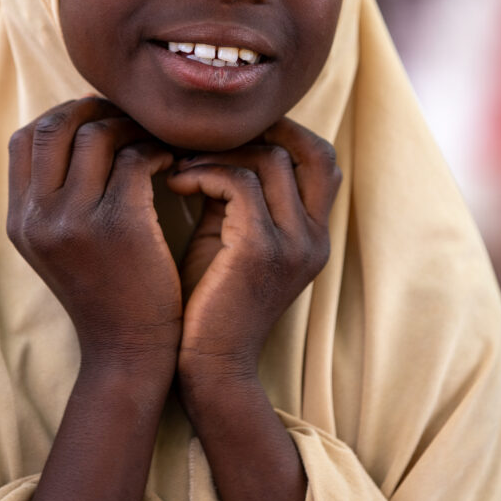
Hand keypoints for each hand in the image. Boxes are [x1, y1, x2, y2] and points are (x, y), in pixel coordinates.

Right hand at [7, 97, 180, 366]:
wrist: (128, 352)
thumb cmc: (107, 293)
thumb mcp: (60, 247)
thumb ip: (57, 197)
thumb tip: (80, 129)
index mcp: (20, 220)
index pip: (26, 139)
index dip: (62, 117)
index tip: (98, 118)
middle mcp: (38, 217)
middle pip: (56, 125)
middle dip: (95, 110)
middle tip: (130, 117)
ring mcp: (75, 221)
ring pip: (99, 135)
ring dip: (132, 128)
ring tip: (156, 140)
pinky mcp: (119, 226)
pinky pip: (136, 159)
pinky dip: (157, 152)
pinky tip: (173, 164)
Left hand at [167, 118, 340, 379]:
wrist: (207, 369)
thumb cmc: (208, 304)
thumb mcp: (229, 239)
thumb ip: (235, 195)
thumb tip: (213, 145)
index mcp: (313, 235)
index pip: (324, 160)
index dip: (285, 133)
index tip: (231, 132)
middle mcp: (314, 237)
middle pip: (311, 151)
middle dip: (260, 132)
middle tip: (207, 136)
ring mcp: (294, 244)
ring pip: (271, 159)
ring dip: (219, 152)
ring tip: (180, 163)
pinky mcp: (261, 250)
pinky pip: (238, 183)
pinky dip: (203, 174)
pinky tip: (175, 184)